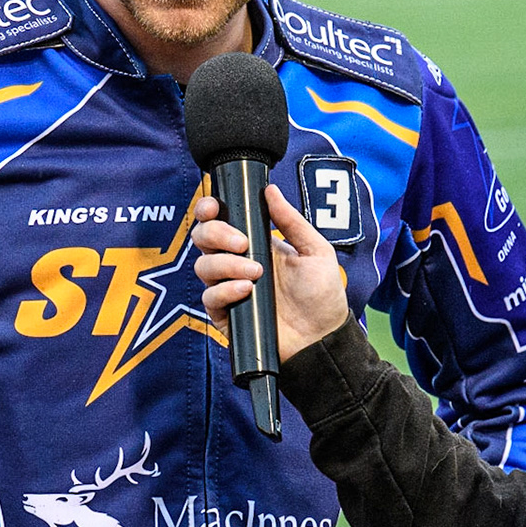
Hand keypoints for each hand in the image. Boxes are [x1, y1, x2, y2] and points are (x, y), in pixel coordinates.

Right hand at [193, 184, 350, 362]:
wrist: (322, 337)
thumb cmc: (322, 295)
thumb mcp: (315, 250)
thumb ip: (291, 220)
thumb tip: (270, 190)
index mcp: (255, 243)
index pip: (220, 220)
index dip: (209, 209)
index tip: (215, 207)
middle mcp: (237, 263)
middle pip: (203, 238)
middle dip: (216, 233)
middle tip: (242, 243)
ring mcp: (229, 288)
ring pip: (204, 266)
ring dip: (226, 264)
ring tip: (255, 273)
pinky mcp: (226, 314)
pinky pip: (209, 297)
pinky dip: (225, 290)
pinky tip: (247, 291)